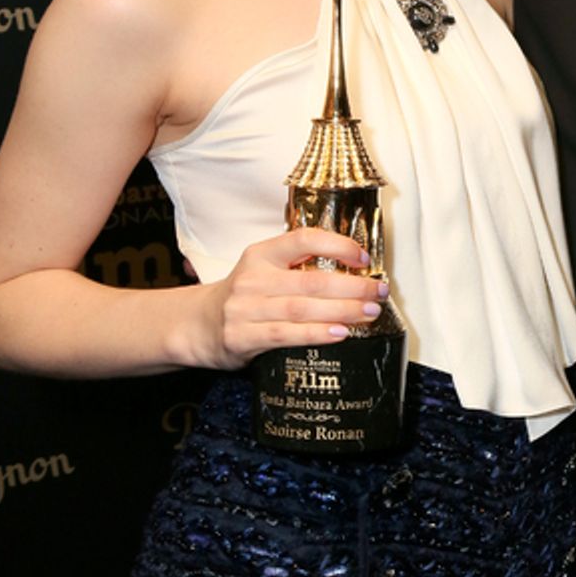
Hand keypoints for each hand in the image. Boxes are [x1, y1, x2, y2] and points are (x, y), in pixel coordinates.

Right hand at [193, 228, 387, 369]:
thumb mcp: (263, 269)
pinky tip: (339, 333)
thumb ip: (298, 266)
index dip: (337, 245)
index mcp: (261, 254)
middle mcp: (253, 278)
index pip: (303, 239)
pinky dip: (316, 334)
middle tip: (378, 292)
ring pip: (302, 308)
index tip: (363, 258)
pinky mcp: (241, 337)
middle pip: (311, 280)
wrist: (197, 325)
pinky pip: (286, 334)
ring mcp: (245, 308)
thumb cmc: (242, 296)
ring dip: (342, 311)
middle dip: (352, 287)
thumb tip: (353, 271)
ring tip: (368, 312)